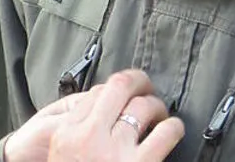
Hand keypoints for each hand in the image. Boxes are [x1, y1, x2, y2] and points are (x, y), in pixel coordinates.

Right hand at [3, 69, 183, 161]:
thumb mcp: (60, 153)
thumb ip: (76, 130)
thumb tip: (103, 107)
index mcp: (66, 132)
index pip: (95, 92)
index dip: (115, 90)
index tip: (124, 94)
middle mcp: (89, 136)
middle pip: (119, 86)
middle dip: (138, 80)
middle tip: (147, 86)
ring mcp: (115, 151)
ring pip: (143, 107)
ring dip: (156, 106)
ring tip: (160, 113)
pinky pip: (166, 133)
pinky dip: (174, 127)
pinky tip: (174, 129)